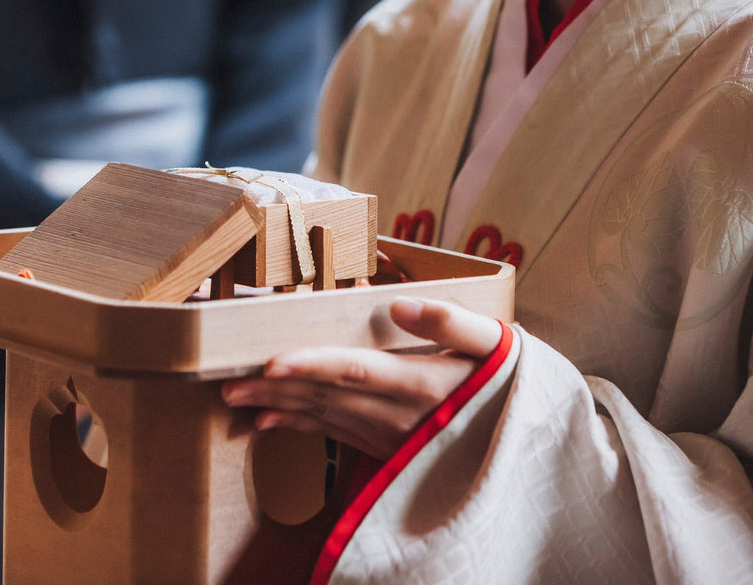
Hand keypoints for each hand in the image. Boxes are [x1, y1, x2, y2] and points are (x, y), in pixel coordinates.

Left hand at [221, 297, 503, 459]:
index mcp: (422, 384)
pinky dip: (299, 426)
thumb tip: (400, 303)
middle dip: (275, 387)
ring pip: (324, 418)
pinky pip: (334, 436)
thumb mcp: (495, 344)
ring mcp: (390, 438)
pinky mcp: (386, 450)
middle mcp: (399, 417)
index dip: (312, 366)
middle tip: (226, 377)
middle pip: (326, 396)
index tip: (272, 361)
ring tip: (234, 395)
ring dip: (278, 406)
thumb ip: (450, 322)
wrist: (526, 442)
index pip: (356, 371)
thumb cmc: (508, 379)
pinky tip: (267, 420)